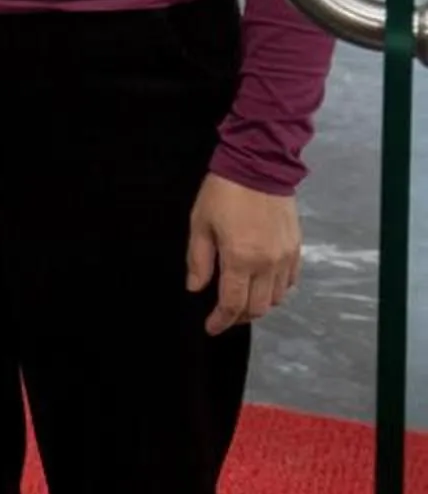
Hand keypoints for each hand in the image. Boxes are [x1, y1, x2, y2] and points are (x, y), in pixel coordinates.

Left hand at [188, 173, 300, 334]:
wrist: (259, 166)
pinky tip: (262, 285)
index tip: (210, 327)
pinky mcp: (297, 249)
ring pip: (276, 298)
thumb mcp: (200, 223)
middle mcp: (268, 264)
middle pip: (258, 307)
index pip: (233, 304)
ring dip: (258, 305)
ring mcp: (286, 257)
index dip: (221, 320)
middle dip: (239, 317)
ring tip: (241, 300)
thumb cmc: (223, 193)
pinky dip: (277, 290)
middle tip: (223, 314)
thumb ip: (199, 260)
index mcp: (241, 259)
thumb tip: (196, 288)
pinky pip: (290, 282)